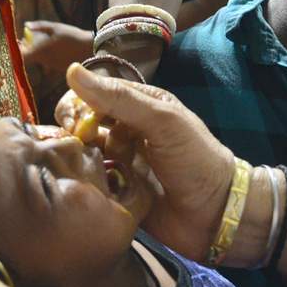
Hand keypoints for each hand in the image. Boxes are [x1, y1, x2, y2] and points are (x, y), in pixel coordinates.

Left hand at [20, 21, 93, 72]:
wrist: (90, 49)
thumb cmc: (72, 35)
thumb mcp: (55, 27)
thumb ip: (39, 26)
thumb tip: (25, 25)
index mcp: (42, 50)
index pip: (22, 55)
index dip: (16, 49)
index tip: (15, 41)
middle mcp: (44, 61)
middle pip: (29, 57)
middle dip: (27, 47)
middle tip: (28, 37)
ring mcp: (51, 66)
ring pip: (38, 58)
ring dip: (38, 50)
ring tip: (46, 40)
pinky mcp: (57, 68)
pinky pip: (47, 61)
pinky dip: (47, 54)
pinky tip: (56, 47)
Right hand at [61, 64, 234, 261]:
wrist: (215, 214)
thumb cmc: (196, 160)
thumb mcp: (162, 121)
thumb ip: (119, 98)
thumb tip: (71, 71)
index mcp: (139, 104)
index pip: (93, 91)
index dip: (77, 102)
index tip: (76, 121)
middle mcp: (125, 128)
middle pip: (82, 120)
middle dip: (75, 130)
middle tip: (80, 145)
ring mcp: (119, 159)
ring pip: (81, 149)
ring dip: (81, 156)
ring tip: (91, 168)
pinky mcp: (114, 187)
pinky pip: (88, 177)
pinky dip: (85, 178)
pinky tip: (91, 185)